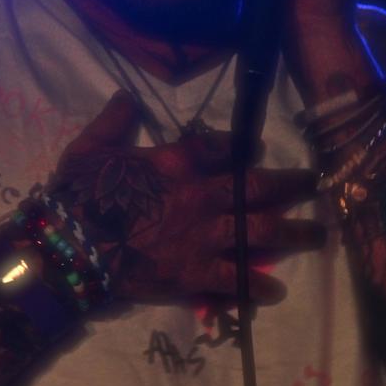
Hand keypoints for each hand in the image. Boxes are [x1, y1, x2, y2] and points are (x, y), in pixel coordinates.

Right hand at [49, 93, 324, 304]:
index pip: (220, 148)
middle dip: (289, 185)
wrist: (68, 248)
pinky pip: (233, 280)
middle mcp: (199, 196)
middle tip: (313, 183)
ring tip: (316, 234)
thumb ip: (113, 121)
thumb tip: (125, 95)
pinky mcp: (192, 274)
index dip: (243, 147)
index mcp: (176, 162)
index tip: (259, 148)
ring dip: (291, 233)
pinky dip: (255, 286)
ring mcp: (200, 237)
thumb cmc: (78, 195)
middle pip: (255, 188)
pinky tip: (275, 290)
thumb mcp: (90, 148)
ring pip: (258, 232)